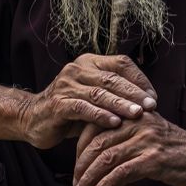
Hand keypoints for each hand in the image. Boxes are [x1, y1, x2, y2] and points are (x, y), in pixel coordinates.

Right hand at [18, 54, 157, 148]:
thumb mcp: (95, 98)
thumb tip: (150, 103)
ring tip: (138, 114)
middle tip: (151, 106)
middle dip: (134, 93)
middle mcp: (77, 69)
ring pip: (99, 93)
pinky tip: (115, 123)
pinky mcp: (57, 104)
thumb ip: (116, 96)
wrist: (32, 118)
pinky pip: (82, 108)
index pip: (121, 63)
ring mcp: (66, 85)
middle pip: (112, 78)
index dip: (139, 79)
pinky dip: (100, 115)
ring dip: (120, 104)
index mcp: (90, 62)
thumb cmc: (71, 109)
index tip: (153, 97)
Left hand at [72, 112, 185, 185]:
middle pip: (97, 143)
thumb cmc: (178, 150)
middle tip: (74, 182)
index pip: (96, 127)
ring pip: (106, 158)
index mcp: (135, 115)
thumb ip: (126, 142)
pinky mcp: (154, 160)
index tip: (76, 166)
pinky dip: (105, 185)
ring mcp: (146, 141)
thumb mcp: (149, 137)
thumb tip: (99, 163)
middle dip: (81, 165)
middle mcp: (139, 124)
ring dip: (89, 178)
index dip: (80, 147)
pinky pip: (121, 173)